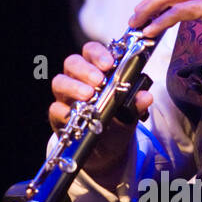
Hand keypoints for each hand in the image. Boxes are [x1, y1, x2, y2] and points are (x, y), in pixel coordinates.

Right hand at [49, 41, 152, 176]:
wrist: (107, 149)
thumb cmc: (116, 122)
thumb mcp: (129, 113)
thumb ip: (136, 104)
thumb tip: (146, 97)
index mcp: (95, 71)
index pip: (91, 52)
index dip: (98, 54)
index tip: (109, 63)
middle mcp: (77, 80)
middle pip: (72, 63)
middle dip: (86, 69)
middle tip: (99, 81)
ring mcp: (66, 97)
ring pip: (59, 82)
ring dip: (74, 87)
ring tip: (89, 96)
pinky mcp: (58, 116)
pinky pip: (55, 109)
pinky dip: (65, 111)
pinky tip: (76, 116)